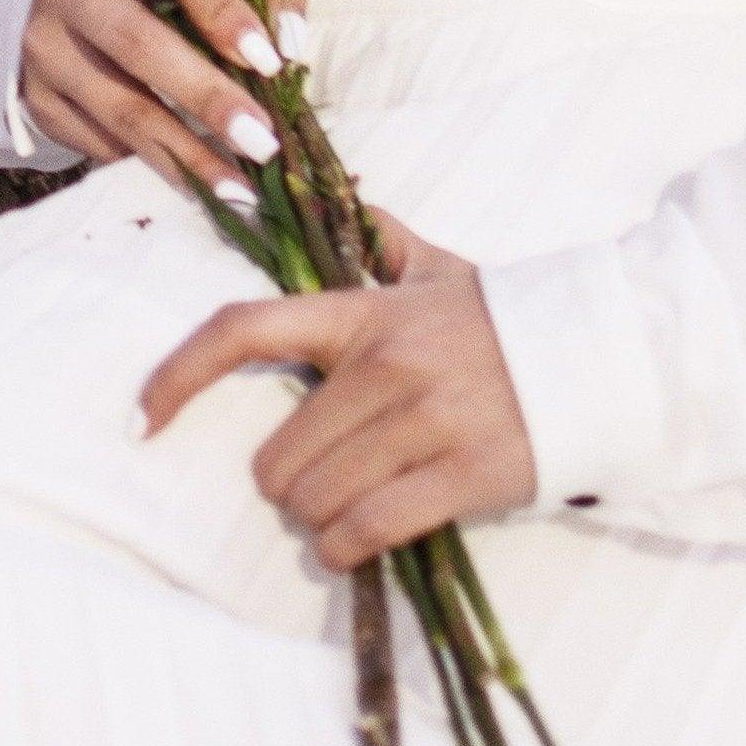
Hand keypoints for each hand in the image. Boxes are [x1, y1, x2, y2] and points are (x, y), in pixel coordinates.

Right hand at [16, 0, 309, 204]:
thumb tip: (287, 46)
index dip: (221, 7)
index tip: (269, 61)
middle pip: (136, 42)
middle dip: (205, 98)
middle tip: (261, 142)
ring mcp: (42, 40)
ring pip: (117, 106)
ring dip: (185, 154)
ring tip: (240, 187)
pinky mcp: (34, 94)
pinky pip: (97, 141)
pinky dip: (150, 165)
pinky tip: (194, 181)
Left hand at [135, 209, 537, 565]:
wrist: (603, 354)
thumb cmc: (507, 318)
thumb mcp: (438, 268)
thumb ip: (380, 240)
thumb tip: (339, 198)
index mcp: (361, 311)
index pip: (244, 329)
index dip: (179, 374)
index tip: (143, 415)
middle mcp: (383, 364)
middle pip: (277, 453)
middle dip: (284, 479)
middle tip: (312, 477)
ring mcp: (422, 422)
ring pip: (316, 498)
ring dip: (316, 517)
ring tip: (341, 507)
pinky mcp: (461, 476)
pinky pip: (368, 530)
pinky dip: (346, 548)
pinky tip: (352, 543)